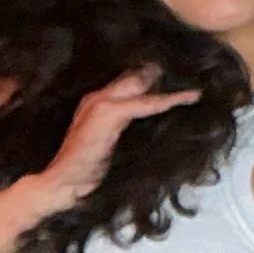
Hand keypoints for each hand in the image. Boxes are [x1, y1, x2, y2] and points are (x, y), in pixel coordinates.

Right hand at [35, 68, 199, 210]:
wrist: (58, 184)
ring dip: (169, 82)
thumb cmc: (79, 173)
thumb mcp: (106, 147)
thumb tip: (145, 128)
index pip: (126, 82)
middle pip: (135, 76)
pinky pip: (147, 102)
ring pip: (142, 84)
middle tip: (190, 68)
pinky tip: (189, 97)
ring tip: (195, 79)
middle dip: (160, 72)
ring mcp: (101, 103)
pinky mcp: (109, 113)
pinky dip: (170, 99)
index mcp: (94, 103)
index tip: (174, 75)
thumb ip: (122, 132)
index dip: (150, 77)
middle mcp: (96, 97)